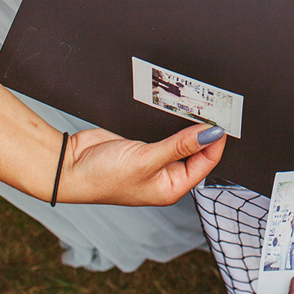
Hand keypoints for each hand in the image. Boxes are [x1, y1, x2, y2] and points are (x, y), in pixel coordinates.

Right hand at [58, 123, 224, 205]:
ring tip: (199, 106)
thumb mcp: (146, 160)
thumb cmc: (101, 177)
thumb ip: (179, 145)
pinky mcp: (142, 145)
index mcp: (171, 188)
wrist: (69, 166)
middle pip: (196, 151)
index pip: (205, 163)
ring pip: (181, 139)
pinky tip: (177, 110)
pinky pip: (164, 132)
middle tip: (215, 109)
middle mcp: (165, 176)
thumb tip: (211, 134)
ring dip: (188, 125)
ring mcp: (153, 160)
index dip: (215, 142)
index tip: (224, 121)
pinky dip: (172, 121)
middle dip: (204, 132)